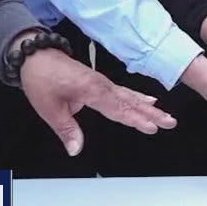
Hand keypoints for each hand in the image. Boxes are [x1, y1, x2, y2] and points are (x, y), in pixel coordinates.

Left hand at [18, 46, 177, 156]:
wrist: (37, 56)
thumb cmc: (42, 78)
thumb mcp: (48, 108)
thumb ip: (66, 129)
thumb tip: (76, 149)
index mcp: (92, 91)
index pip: (118, 109)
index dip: (135, 120)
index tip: (152, 128)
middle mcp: (102, 86)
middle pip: (131, 102)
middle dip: (152, 114)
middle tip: (170, 122)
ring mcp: (103, 83)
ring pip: (131, 97)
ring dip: (149, 107)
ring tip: (165, 115)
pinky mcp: (100, 82)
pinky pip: (124, 91)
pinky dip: (138, 96)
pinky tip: (148, 100)